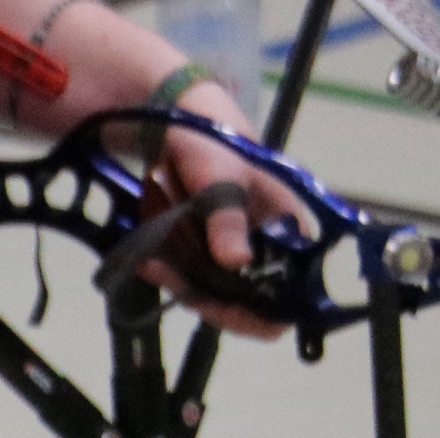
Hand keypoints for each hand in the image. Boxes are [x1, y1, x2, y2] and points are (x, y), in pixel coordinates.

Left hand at [147, 93, 315, 340]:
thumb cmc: (212, 143)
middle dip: (213, 299)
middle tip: (181, 288)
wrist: (171, 124)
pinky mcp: (199, 247)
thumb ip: (227, 220)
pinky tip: (147, 262)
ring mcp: (228, 246)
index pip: (292, 286)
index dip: (266, 308)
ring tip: (157, 267)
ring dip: (184, 286)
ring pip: (212, 290)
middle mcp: (262, 242)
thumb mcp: (221, 179)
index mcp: (286, 225)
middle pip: (247, 297)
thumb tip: (237, 262)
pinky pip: (186, 274)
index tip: (230, 311)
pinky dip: (167, 273)